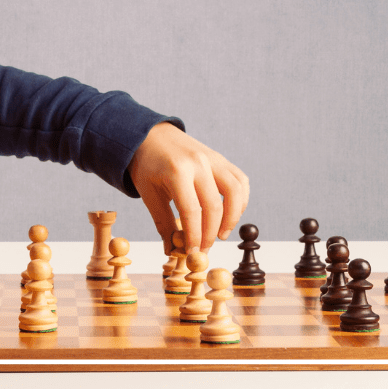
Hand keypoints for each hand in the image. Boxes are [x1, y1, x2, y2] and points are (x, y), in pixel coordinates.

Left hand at [127, 122, 249, 253]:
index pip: (192, 212)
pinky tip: (230, 214)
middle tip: (205, 249)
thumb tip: (172, 251)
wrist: (150, 135)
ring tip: (221, 234)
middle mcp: (198, 163)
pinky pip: (240, 180)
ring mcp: (212, 158)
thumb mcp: (149, 194)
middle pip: (214, 206)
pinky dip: (240, 200)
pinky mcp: (220, 158)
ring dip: (232, 218)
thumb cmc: (147, 165)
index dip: (195, 237)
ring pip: (235, 192)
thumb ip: (163, 223)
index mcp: (177, 171)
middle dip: (211, 233)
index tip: (193, 253)